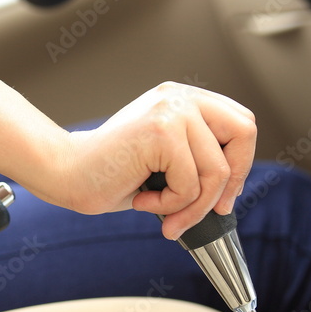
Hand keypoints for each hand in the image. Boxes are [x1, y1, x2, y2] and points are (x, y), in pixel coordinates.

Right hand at [37, 83, 256, 240]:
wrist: (66, 173)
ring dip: (193, 206)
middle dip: (231, 181)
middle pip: (243, 134)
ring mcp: (171, 110)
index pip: (241, 123)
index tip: (223, 195)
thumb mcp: (166, 159)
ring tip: (165, 215)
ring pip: (217, 171)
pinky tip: (143, 200)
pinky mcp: (161, 131)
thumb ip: (198, 157)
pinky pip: (190, 184)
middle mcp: (180, 96)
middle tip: (213, 210)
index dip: (241, 162)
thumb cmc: (110, 173)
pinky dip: (170, 205)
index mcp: (184, 99)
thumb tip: (234, 189)